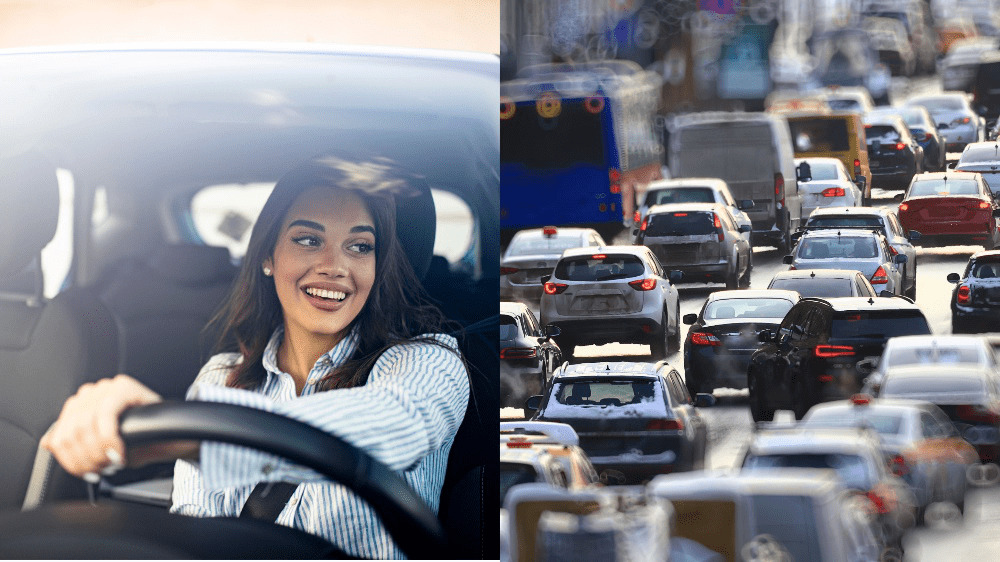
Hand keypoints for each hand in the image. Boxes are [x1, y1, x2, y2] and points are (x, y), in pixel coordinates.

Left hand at [41, 374, 161, 480]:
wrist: (170, 437)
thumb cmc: (137, 441)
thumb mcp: (99, 447)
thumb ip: (73, 442)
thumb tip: (48, 443)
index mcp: (80, 406)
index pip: (59, 435)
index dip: (71, 460)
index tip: (87, 473)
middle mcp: (90, 393)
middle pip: (70, 433)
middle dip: (86, 459)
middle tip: (102, 471)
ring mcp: (106, 387)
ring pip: (84, 426)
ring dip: (97, 453)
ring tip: (112, 463)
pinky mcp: (123, 387)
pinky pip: (106, 416)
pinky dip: (110, 440)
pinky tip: (120, 452)